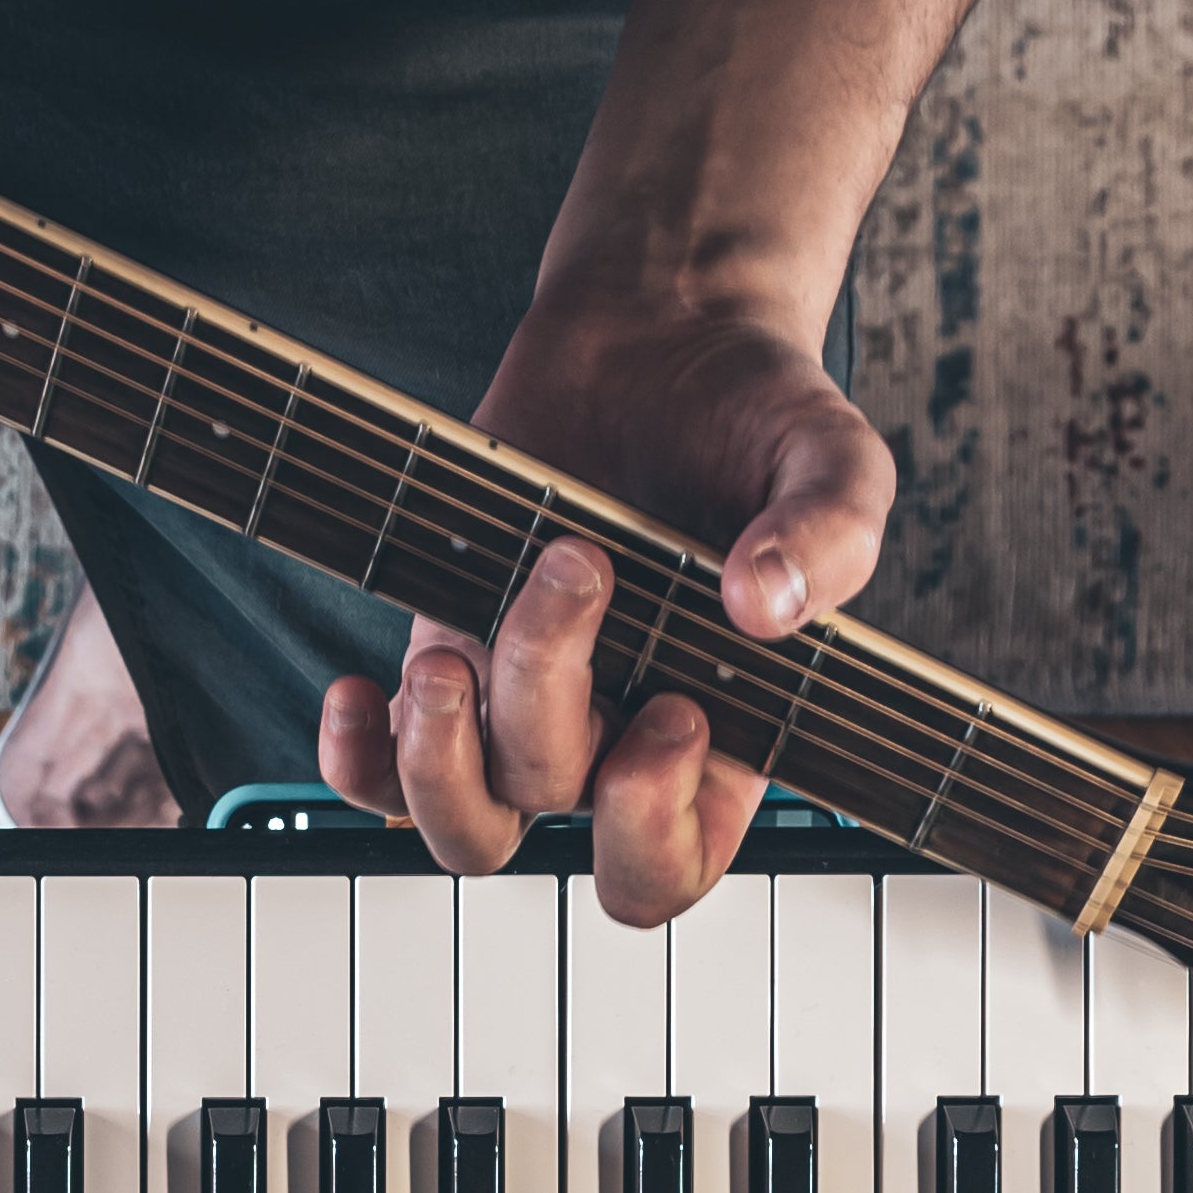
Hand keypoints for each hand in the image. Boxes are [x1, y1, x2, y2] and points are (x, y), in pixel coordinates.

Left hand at [316, 290, 893, 925]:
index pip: (676, 862)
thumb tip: (765, 605)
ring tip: (452, 649)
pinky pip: (382, 771)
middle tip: (581, 588)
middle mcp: (621, 736)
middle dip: (550, 733)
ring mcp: (528, 704)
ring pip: (465, 819)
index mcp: (727, 732)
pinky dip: (359, 756)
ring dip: (442, 752)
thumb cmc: (756, 413)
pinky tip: (360, 690)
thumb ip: (832, 532)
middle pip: (561, 826)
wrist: (662, 330)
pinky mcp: (456, 653)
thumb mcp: (832, 454)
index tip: (675, 710)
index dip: (654, 826)